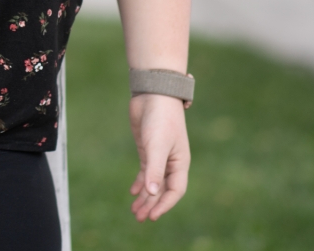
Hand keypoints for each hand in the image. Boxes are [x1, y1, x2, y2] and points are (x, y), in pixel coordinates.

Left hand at [128, 93, 190, 221]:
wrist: (153, 94)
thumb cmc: (160, 119)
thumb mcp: (157, 145)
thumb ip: (154, 169)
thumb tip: (152, 193)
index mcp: (180, 163)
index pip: (174, 191)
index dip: (164, 204)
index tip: (152, 216)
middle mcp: (171, 162)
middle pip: (162, 189)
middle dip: (152, 204)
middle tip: (139, 218)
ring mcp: (158, 156)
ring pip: (153, 182)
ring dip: (145, 197)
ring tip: (134, 211)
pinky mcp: (147, 149)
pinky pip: (146, 171)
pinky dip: (140, 182)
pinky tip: (133, 192)